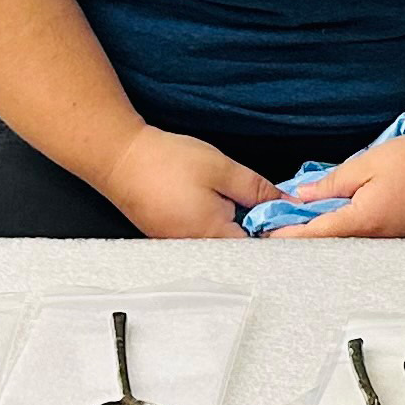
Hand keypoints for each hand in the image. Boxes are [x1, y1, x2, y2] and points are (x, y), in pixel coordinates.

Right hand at [101, 127, 271, 239]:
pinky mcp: (167, 235)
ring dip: (228, 218)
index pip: (257, 244)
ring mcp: (178, 244)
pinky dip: (208, 217)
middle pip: (236, 244)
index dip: (272, 226)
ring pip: (216, 237)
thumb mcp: (221, 168)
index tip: (280, 209)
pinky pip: (197, 233)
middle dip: (251, 222)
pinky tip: (203, 196)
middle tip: (247, 194)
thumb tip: (284, 202)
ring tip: (221, 193)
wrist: (121, 158)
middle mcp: (195, 247)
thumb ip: (255, 188)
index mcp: (213, 235)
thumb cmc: (166, 162)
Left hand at [270, 128, 404, 240]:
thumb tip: (302, 195)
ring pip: (356, 244)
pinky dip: (360, 233)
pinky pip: (378, 242)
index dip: (287, 234)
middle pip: (334, 244)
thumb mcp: (369, 163)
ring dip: (335, 234)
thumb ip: (333, 182)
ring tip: (316, 220)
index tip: (266, 234)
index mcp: (364, 220)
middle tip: (287, 225)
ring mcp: (399, 245)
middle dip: (308, 235)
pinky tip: (354, 218)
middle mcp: (379, 240)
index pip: (314, 234)